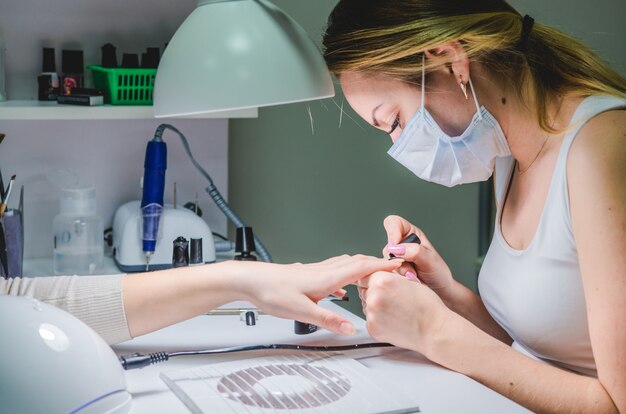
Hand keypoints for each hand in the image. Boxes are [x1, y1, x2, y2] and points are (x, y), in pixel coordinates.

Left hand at [235, 255, 400, 335]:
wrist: (249, 280)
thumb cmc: (271, 291)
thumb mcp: (301, 311)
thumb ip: (328, 319)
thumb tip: (350, 328)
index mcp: (325, 277)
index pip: (360, 267)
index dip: (381, 265)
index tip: (399, 264)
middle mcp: (322, 271)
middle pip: (355, 262)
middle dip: (376, 263)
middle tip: (393, 267)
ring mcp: (314, 271)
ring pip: (344, 265)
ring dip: (361, 267)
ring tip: (373, 274)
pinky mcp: (306, 275)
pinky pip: (332, 272)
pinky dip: (344, 275)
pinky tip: (341, 287)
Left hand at [357, 271, 449, 356]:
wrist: (434, 329)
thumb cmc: (427, 305)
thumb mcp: (408, 280)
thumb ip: (390, 275)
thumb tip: (378, 273)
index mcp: (381, 280)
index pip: (366, 275)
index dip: (375, 279)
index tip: (383, 284)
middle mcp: (373, 296)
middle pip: (364, 290)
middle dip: (374, 292)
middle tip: (392, 298)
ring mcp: (372, 314)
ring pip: (366, 305)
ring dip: (376, 306)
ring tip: (395, 310)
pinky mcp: (373, 329)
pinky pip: (370, 320)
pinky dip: (378, 320)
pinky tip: (394, 319)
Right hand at [382, 215, 453, 295]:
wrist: (439, 289)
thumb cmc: (438, 271)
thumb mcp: (430, 260)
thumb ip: (414, 251)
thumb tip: (395, 248)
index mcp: (410, 233)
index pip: (393, 222)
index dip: (392, 232)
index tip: (396, 245)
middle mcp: (400, 243)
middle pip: (388, 245)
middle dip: (399, 259)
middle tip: (412, 269)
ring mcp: (395, 257)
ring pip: (386, 261)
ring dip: (400, 270)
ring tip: (414, 276)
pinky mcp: (392, 270)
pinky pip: (386, 272)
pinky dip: (398, 278)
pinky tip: (409, 280)